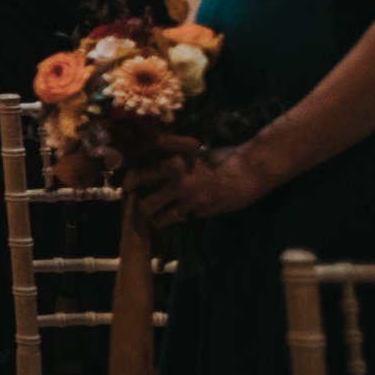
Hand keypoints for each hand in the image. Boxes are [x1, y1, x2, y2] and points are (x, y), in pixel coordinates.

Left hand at [128, 141, 265, 227]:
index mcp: (171, 164)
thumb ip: (172, 163)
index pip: (138, 176)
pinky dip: (181, 218)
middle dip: (142, 207)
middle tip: (143, 206)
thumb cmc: (220, 159)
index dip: (129, 184)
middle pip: (145, 203)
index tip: (127, 189)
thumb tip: (151, 168)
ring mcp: (188, 199)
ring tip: (156, 218)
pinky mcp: (200, 211)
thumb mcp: (191, 155)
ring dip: (157, 219)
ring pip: (160, 217)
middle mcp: (175, 182)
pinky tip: (182, 213)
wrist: (247, 172)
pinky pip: (182, 218)